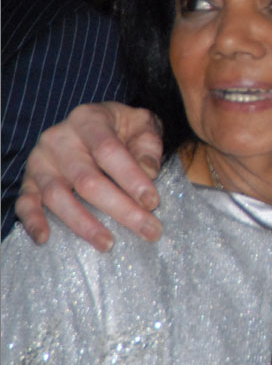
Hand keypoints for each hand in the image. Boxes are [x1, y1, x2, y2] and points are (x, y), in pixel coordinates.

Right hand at [16, 103, 164, 250]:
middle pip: (87, 180)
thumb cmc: (121, 128)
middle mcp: (59, 139)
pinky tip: (45, 239)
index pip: (109, 150)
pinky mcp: (29, 180)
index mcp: (88, 120)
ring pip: (57, 196)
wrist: (93, 122)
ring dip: (84, 224)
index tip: (152, 202)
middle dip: (120, 209)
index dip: (131, 178)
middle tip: (148, 230)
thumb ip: (148, 147)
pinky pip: (25, 202)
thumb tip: (149, 172)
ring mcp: (40, 161)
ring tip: (109, 244)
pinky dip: (33, 221)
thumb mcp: (142, 124)